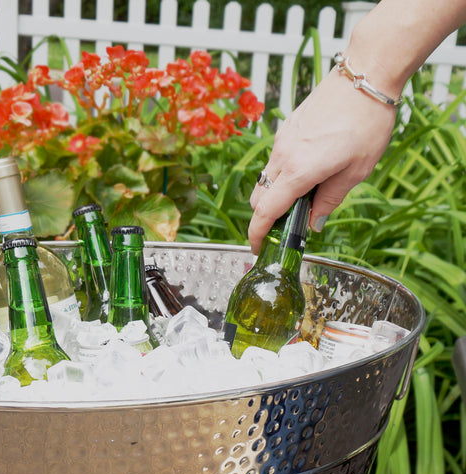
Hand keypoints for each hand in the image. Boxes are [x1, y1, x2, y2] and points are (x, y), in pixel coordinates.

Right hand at [248, 68, 397, 252]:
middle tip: (286, 225)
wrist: (365, 74)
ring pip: (265, 179)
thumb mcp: (357, 170)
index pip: (266, 212)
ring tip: (305, 195)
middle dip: (265, 216)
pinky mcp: (286, 130)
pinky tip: (309, 169)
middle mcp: (283, 157)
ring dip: (276, 194)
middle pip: (259, 198)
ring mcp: (282, 141)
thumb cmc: (367, 120)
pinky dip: (283, 175)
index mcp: (299, 171)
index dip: (257, 234)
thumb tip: (314, 222)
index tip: (257, 248)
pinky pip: (276, 161)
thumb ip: (330, 200)